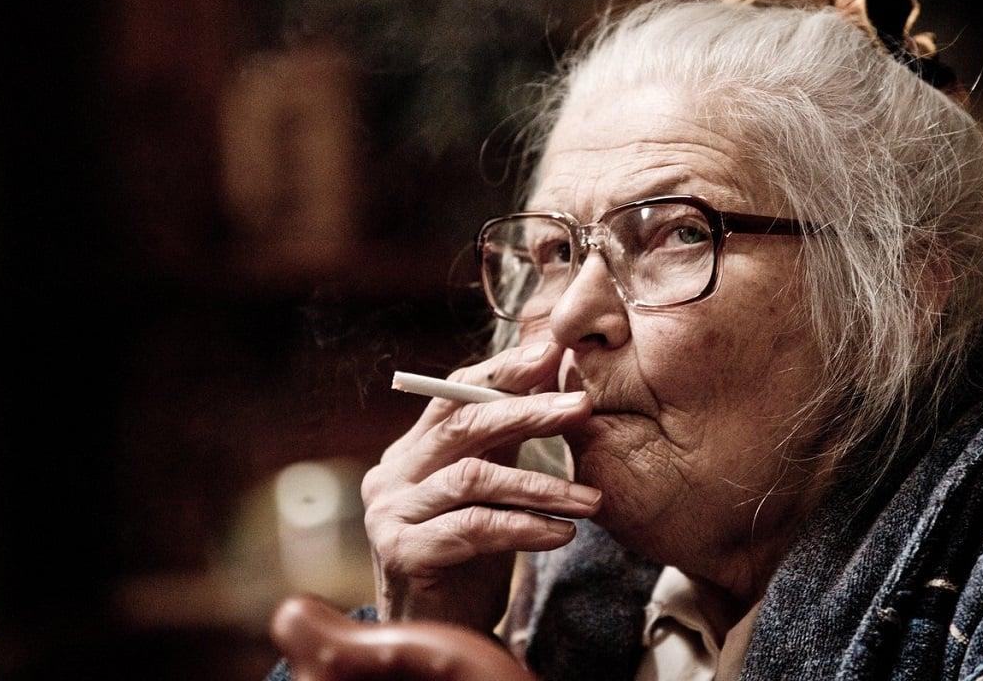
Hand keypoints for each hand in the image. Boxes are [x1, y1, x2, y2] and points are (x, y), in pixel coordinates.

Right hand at [361, 342, 598, 632]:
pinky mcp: (402, 552)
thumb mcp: (488, 488)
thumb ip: (506, 440)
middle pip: (463, 425)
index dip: (504, 370)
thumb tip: (552, 375)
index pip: (455, 394)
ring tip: (591, 499)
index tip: (553, 353)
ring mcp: (391, 513)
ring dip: (541, 485)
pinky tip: (563, 534)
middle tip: (583, 407)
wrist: (438, 630)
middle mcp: (393, 473)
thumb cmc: (468, 556)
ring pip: (473, 478)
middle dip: (529, 412)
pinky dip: (524, 527)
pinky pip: (474, 528)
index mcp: (412, 449)